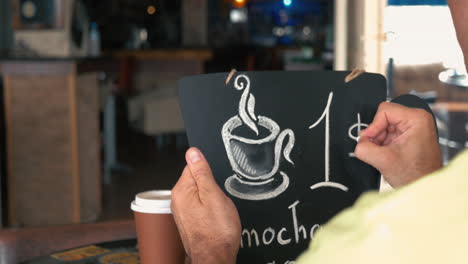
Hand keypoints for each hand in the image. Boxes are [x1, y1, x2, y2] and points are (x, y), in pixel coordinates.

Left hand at [171, 148, 240, 263]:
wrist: (215, 258)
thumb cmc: (217, 231)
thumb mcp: (214, 195)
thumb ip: (202, 172)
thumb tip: (193, 152)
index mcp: (182, 190)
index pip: (194, 165)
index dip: (210, 170)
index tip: (217, 181)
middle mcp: (177, 200)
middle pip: (197, 179)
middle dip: (211, 184)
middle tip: (220, 198)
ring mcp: (182, 211)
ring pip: (200, 193)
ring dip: (211, 197)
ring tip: (218, 210)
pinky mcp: (189, 220)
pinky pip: (200, 205)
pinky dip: (209, 208)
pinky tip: (216, 218)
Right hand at [355, 102, 441, 187]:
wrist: (424, 186)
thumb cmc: (416, 175)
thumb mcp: (384, 161)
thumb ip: (364, 149)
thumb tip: (358, 143)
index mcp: (416, 119)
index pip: (385, 110)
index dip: (373, 126)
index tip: (369, 139)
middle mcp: (417, 120)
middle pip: (383, 118)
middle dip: (376, 134)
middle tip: (375, 149)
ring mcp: (413, 128)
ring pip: (383, 126)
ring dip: (378, 140)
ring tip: (382, 154)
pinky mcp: (408, 136)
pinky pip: (387, 133)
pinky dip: (382, 144)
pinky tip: (386, 154)